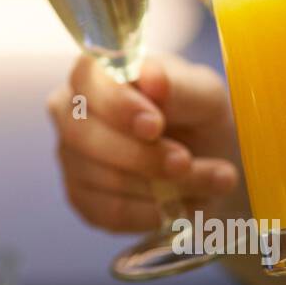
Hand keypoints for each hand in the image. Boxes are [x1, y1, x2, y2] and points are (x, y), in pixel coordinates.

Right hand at [46, 54, 239, 233]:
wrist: (210, 160)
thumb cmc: (198, 114)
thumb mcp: (204, 95)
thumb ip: (179, 87)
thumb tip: (152, 79)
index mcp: (95, 72)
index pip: (87, 80)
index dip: (117, 105)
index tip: (155, 125)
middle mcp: (71, 111)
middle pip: (83, 135)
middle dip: (141, 155)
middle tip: (185, 162)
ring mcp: (71, 156)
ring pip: (105, 177)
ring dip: (165, 186)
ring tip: (215, 181)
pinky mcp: (82, 197)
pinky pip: (111, 212)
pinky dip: (155, 212)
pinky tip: (188, 204)